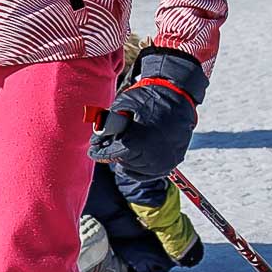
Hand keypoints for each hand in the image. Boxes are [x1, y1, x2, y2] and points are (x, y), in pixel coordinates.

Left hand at [88, 48, 206, 185]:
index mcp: (140, 141)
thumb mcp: (124, 105)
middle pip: (123, 162)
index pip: (113, 155)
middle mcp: (153, 156)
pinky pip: (147, 174)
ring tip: (127, 144)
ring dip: (126, 159)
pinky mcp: (171, 164)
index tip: (92, 152)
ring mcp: (164, 162)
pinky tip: (133, 157)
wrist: (179, 97)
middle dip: (114, 152)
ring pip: (134, 168)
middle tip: (110, 141)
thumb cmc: (149, 98)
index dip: (100, 153)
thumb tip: (95, 141)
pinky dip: (137, 167)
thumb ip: (107, 123)